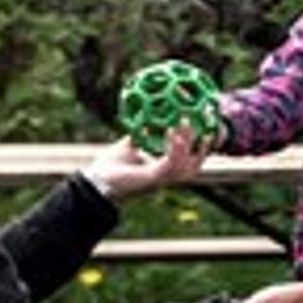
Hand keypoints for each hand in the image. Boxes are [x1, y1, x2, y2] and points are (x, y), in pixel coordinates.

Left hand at [83, 124, 210, 201]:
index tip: (207, 130)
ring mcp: (161, 180)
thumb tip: (144, 119)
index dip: (202, 148)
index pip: (191, 162)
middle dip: (203, 146)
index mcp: (163, 172)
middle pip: (195, 165)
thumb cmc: (109, 168)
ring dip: (187, 142)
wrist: (96, 183)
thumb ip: (139, 136)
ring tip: (184, 122)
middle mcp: (166, 178)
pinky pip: (171, 164)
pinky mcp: (153, 179)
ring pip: (186, 164)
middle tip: (202, 123)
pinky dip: (174, 148)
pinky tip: (172, 132)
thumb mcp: (128, 147)